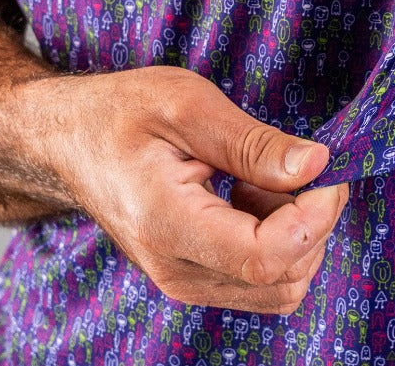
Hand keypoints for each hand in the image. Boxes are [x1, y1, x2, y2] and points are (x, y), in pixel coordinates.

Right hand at [38, 65, 348, 313]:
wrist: (69, 140)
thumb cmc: (121, 112)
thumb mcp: (188, 105)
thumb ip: (254, 143)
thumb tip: (316, 165)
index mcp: (167, 224)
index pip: (264, 257)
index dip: (314, 217)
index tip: (325, 170)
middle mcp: (175, 270)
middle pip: (281, 281)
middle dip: (313, 223)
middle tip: (302, 163)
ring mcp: (183, 280)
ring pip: (278, 288)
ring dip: (296, 234)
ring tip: (262, 177)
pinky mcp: (193, 277)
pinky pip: (258, 279)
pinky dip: (277, 241)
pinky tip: (251, 195)